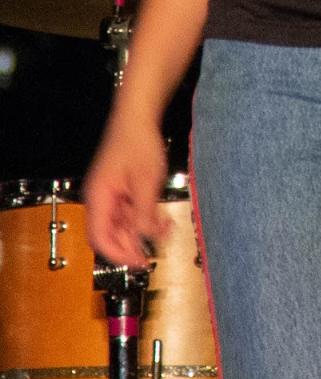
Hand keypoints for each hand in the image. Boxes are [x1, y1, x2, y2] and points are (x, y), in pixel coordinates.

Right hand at [84, 110, 169, 267]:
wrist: (139, 116)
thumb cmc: (138, 142)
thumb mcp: (146, 181)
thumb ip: (144, 211)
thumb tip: (144, 237)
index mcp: (99, 198)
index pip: (99, 237)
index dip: (117, 254)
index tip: (136, 262)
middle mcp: (100, 198)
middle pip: (109, 234)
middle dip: (130, 246)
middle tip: (150, 257)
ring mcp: (110, 193)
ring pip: (121, 224)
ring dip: (139, 232)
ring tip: (163, 233)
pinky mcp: (121, 188)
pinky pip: (129, 211)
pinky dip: (143, 218)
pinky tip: (161, 221)